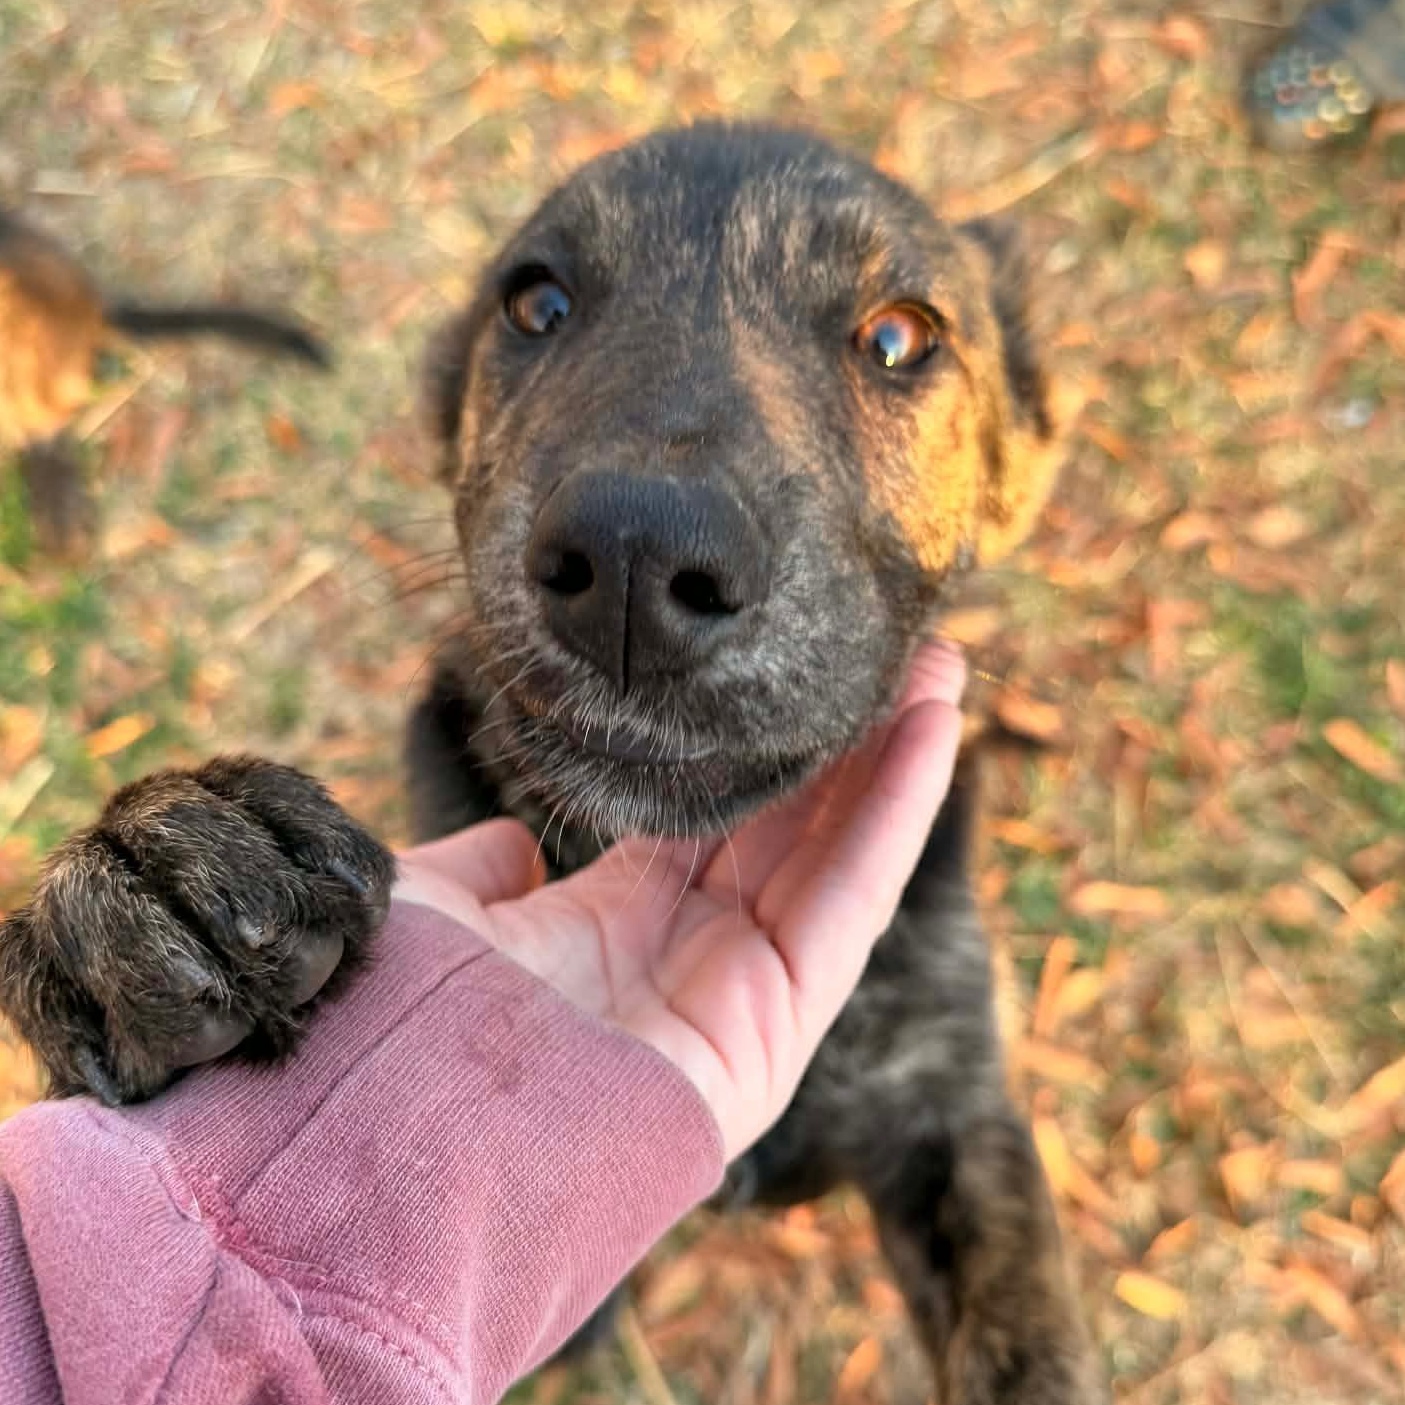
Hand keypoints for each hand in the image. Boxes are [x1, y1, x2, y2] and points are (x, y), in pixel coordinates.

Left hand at [394, 641, 965, 1159]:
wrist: (407, 1142)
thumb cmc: (400, 1027)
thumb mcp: (432, 914)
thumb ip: (472, 870)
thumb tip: (516, 843)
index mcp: (610, 923)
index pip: (709, 819)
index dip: (754, 748)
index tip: (788, 678)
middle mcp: (684, 955)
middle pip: (789, 828)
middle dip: (843, 741)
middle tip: (893, 651)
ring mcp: (738, 992)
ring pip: (837, 855)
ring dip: (894, 760)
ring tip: (938, 669)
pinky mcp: (778, 1026)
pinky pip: (853, 903)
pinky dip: (898, 815)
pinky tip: (934, 729)